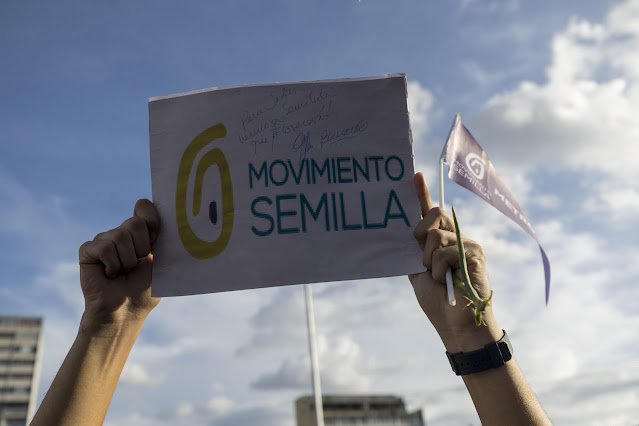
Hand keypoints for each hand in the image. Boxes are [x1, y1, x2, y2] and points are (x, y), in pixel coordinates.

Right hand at [78, 199, 160, 330]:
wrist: (126, 311)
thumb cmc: (145, 289)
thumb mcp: (160, 259)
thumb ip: (159, 233)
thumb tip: (143, 201)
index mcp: (141, 233)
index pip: (145, 209)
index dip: (151, 222)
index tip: (153, 242)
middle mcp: (121, 233)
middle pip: (135, 223)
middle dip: (142, 248)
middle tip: (137, 266)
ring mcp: (104, 240)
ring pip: (120, 236)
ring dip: (127, 261)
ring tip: (123, 273)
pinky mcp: (88, 250)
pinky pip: (104, 247)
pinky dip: (111, 264)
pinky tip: (109, 275)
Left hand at [409, 173, 500, 350]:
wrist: (456, 325)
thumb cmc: (438, 300)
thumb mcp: (418, 271)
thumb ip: (414, 250)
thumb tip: (407, 230)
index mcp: (440, 241)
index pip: (430, 213)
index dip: (422, 194)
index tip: (415, 175)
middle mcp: (455, 237)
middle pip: (433, 215)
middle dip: (420, 234)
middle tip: (423, 260)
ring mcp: (467, 244)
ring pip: (435, 236)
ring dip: (429, 262)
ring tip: (439, 278)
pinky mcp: (474, 253)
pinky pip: (444, 252)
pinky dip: (438, 270)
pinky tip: (447, 281)